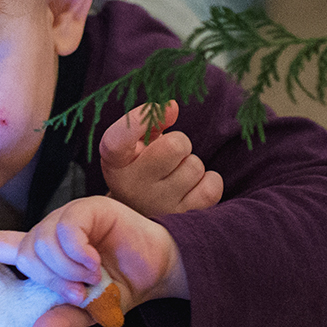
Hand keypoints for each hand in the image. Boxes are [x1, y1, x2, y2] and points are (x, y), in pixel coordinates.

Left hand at [0, 195, 188, 326]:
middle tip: (79, 293)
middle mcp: (49, 233)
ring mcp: (67, 218)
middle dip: (51, 281)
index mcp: (44, 256)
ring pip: (44, 243)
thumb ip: (62, 321)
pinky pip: (67, 232)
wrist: (160, 269)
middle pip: (27, 255)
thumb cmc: (121, 286)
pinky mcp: (88, 209)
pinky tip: (94, 262)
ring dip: (67, 270)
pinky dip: (78, 253)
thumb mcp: (88, 312)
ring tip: (91, 278)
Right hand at [100, 101, 222, 218]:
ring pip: (195, 166)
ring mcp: (157, 206)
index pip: (118, 140)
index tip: (163, 108)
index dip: (139, 120)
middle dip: (179, 144)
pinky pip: (211, 187)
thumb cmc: (140, 168)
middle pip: (175, 145)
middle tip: (169, 155)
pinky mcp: (181, 219)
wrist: (139, 217)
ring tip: (175, 176)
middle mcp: (131, 186)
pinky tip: (192, 188)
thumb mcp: (135, 144)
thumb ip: (151, 120)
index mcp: (114, 163)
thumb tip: (172, 108)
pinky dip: (208, 182)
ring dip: (191, 166)